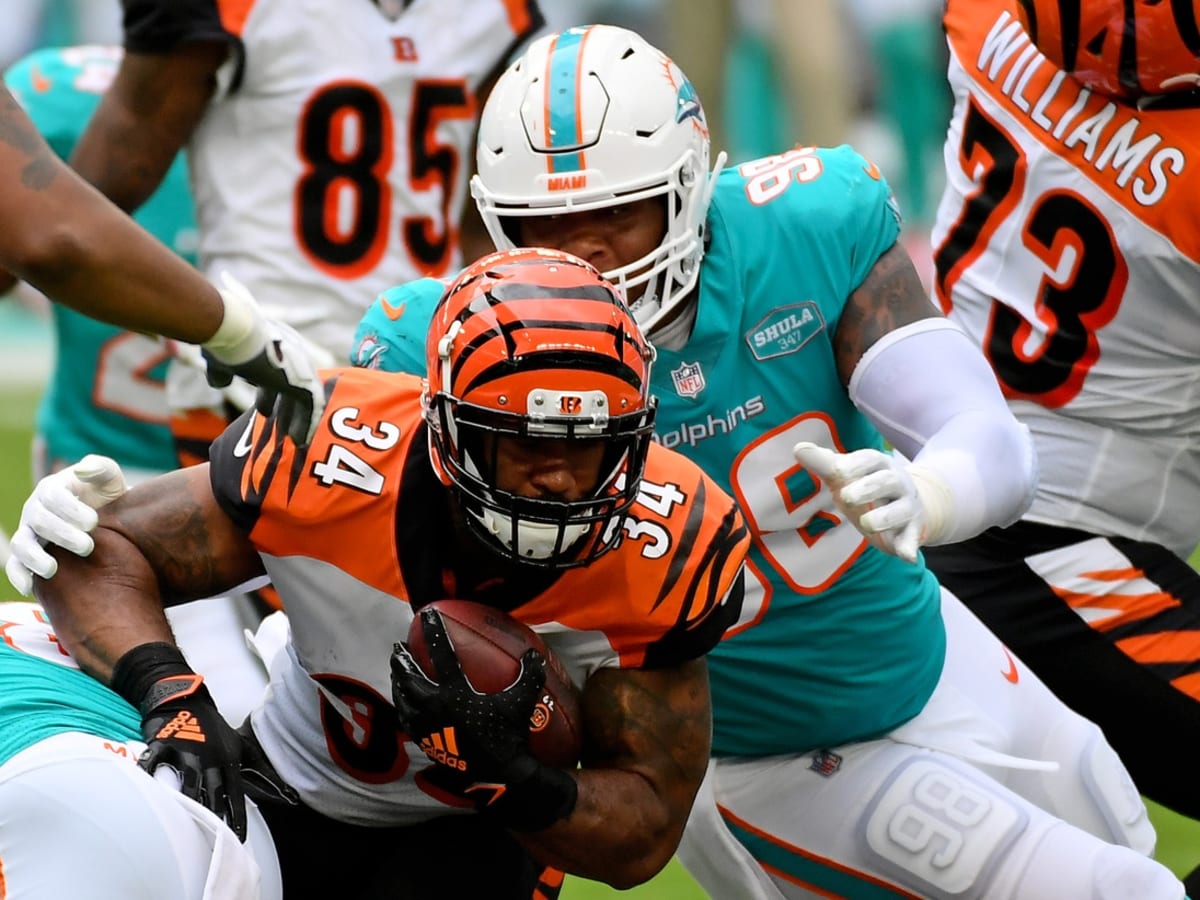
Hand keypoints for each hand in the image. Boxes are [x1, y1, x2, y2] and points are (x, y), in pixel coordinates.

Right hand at [5, 455, 126, 595]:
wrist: (109, 518)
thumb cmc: (107, 495)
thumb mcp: (109, 478)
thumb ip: (100, 468)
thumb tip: (82, 470)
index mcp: (53, 488)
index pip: (53, 497)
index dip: (70, 509)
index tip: (94, 522)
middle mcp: (35, 509)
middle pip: (39, 521)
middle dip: (62, 534)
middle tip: (87, 547)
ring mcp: (29, 532)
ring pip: (21, 544)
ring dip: (34, 557)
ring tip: (52, 569)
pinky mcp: (27, 554)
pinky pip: (15, 566)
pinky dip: (18, 576)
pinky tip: (29, 588)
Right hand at [113, 643, 250, 840]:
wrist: (187, 701)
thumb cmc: (215, 730)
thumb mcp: (242, 745)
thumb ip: (262, 768)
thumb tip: (288, 792)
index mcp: (227, 760)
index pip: (235, 793)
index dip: (237, 815)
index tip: (239, 837)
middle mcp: (208, 758)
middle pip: (212, 791)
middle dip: (214, 814)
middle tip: (214, 837)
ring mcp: (186, 751)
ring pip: (188, 781)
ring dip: (189, 802)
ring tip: (188, 823)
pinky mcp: (164, 745)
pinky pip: (154, 762)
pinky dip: (149, 774)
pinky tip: (147, 789)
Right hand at [201, 271, 327, 445]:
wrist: (234, 331)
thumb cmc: (223, 341)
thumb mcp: (221, 359)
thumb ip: (223, 372)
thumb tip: (219, 383)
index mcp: (274, 345)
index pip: (277, 374)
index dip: (270, 395)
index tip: (264, 411)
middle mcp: (292, 354)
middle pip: (292, 387)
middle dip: (285, 409)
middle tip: (279, 429)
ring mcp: (300, 367)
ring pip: (303, 399)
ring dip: (296, 419)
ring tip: (290, 440)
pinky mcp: (304, 381)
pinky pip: (311, 408)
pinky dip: (306, 424)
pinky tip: (299, 441)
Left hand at [391, 607, 576, 830]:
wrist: (499, 774)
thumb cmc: (509, 735)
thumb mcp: (522, 702)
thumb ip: (529, 674)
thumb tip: (534, 653)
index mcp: (457, 694)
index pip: (443, 656)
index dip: (434, 633)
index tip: (426, 615)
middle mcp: (436, 707)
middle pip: (410, 678)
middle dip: (402, 660)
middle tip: (398, 647)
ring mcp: (428, 726)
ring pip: (404, 698)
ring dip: (398, 681)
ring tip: (396, 669)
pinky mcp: (426, 741)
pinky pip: (407, 719)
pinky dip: (402, 705)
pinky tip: (403, 701)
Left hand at [793, 442, 934, 563]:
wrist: (908, 506)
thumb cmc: (867, 487)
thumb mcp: (846, 475)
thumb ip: (824, 464)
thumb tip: (798, 448)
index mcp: (879, 465)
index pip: (870, 459)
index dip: (855, 464)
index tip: (837, 470)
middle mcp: (897, 482)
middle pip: (887, 481)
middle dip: (867, 488)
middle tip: (845, 497)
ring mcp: (906, 506)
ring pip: (900, 510)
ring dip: (884, 517)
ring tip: (866, 523)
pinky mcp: (912, 530)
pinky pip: (912, 538)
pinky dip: (909, 546)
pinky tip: (906, 556)